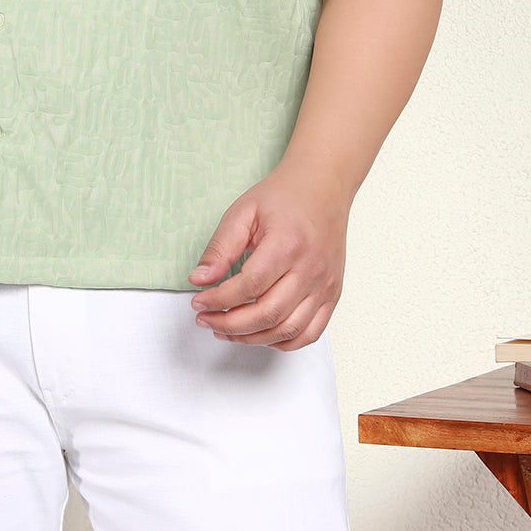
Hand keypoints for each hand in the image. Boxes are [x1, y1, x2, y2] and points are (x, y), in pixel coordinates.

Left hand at [187, 164, 350, 349]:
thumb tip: (199, 279)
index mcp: (287, 244)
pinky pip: (309, 333)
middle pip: (267, 314)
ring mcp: (324, 285)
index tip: (199, 301)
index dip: (219, 300)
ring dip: (252, 338)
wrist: (323, 188)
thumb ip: (220, 247)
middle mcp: (310, 269)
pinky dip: (281, 341)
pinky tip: (259, 333)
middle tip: (206, 319)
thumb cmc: (284, 197)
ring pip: (287, 330)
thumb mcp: (244, 212)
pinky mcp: (332, 294)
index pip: (249, 286)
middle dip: (229, 324)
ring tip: (225, 329)